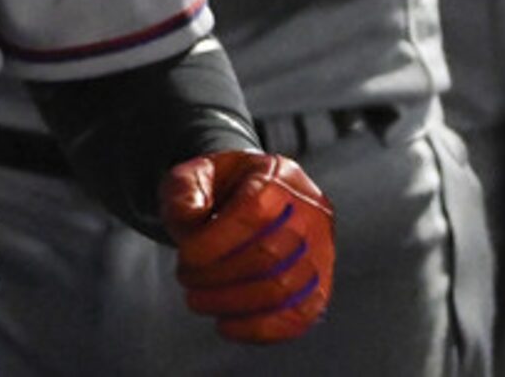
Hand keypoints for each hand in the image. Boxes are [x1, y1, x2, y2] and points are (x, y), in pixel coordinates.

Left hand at [163, 152, 334, 344]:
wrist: (249, 200)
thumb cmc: (221, 190)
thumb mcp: (194, 175)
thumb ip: (183, 191)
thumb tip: (190, 221)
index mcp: (279, 176)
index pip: (255, 212)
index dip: (215, 242)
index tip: (184, 256)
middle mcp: (310, 212)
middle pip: (269, 255)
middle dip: (217, 275)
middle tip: (186, 279)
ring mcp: (321, 251)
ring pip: (285, 289)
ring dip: (232, 303)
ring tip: (199, 300)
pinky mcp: (320, 287)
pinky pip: (300, 317)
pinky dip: (260, 329)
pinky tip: (227, 325)